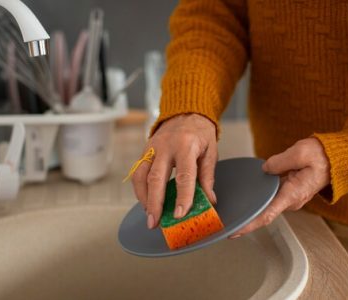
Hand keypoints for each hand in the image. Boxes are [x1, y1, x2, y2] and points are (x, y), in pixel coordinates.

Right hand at [131, 114, 217, 228]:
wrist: (186, 113)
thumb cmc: (199, 133)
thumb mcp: (210, 152)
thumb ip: (208, 177)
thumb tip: (209, 200)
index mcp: (186, 145)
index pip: (184, 175)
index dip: (182, 196)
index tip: (180, 214)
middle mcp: (166, 146)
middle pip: (156, 178)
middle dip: (155, 203)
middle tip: (155, 222)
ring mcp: (152, 148)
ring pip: (141, 176)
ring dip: (143, 198)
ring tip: (149, 215)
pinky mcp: (144, 151)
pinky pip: (137, 172)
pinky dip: (140, 190)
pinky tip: (146, 202)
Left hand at [230, 137, 330, 238]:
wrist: (336, 158)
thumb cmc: (322, 156)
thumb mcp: (300, 152)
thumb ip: (279, 161)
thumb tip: (265, 169)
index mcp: (292, 194)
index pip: (267, 215)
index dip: (249, 225)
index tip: (235, 232)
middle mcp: (290, 200)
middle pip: (263, 214)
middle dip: (244, 220)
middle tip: (224, 224)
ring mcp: (290, 198)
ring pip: (266, 206)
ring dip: (250, 211)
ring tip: (230, 214)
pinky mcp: (289, 192)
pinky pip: (270, 199)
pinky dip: (257, 202)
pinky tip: (245, 201)